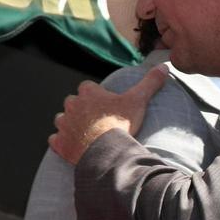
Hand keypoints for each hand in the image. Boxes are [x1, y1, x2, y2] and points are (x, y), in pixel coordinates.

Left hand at [48, 64, 167, 163]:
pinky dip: (62, 142)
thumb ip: (150, 83)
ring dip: (70, 125)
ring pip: (62, 120)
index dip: (95, 95)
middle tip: (96, 120)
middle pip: (73, 103)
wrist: (107, 152)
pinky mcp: (59, 143)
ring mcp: (64, 125)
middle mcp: (72, 106)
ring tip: (84, 133)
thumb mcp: (138, 101)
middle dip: (81, 109)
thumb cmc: (121, 124)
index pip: (87, 87)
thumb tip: (164, 67)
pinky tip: (72, 146)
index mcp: (88, 93)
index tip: (104, 104)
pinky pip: (55, 140)